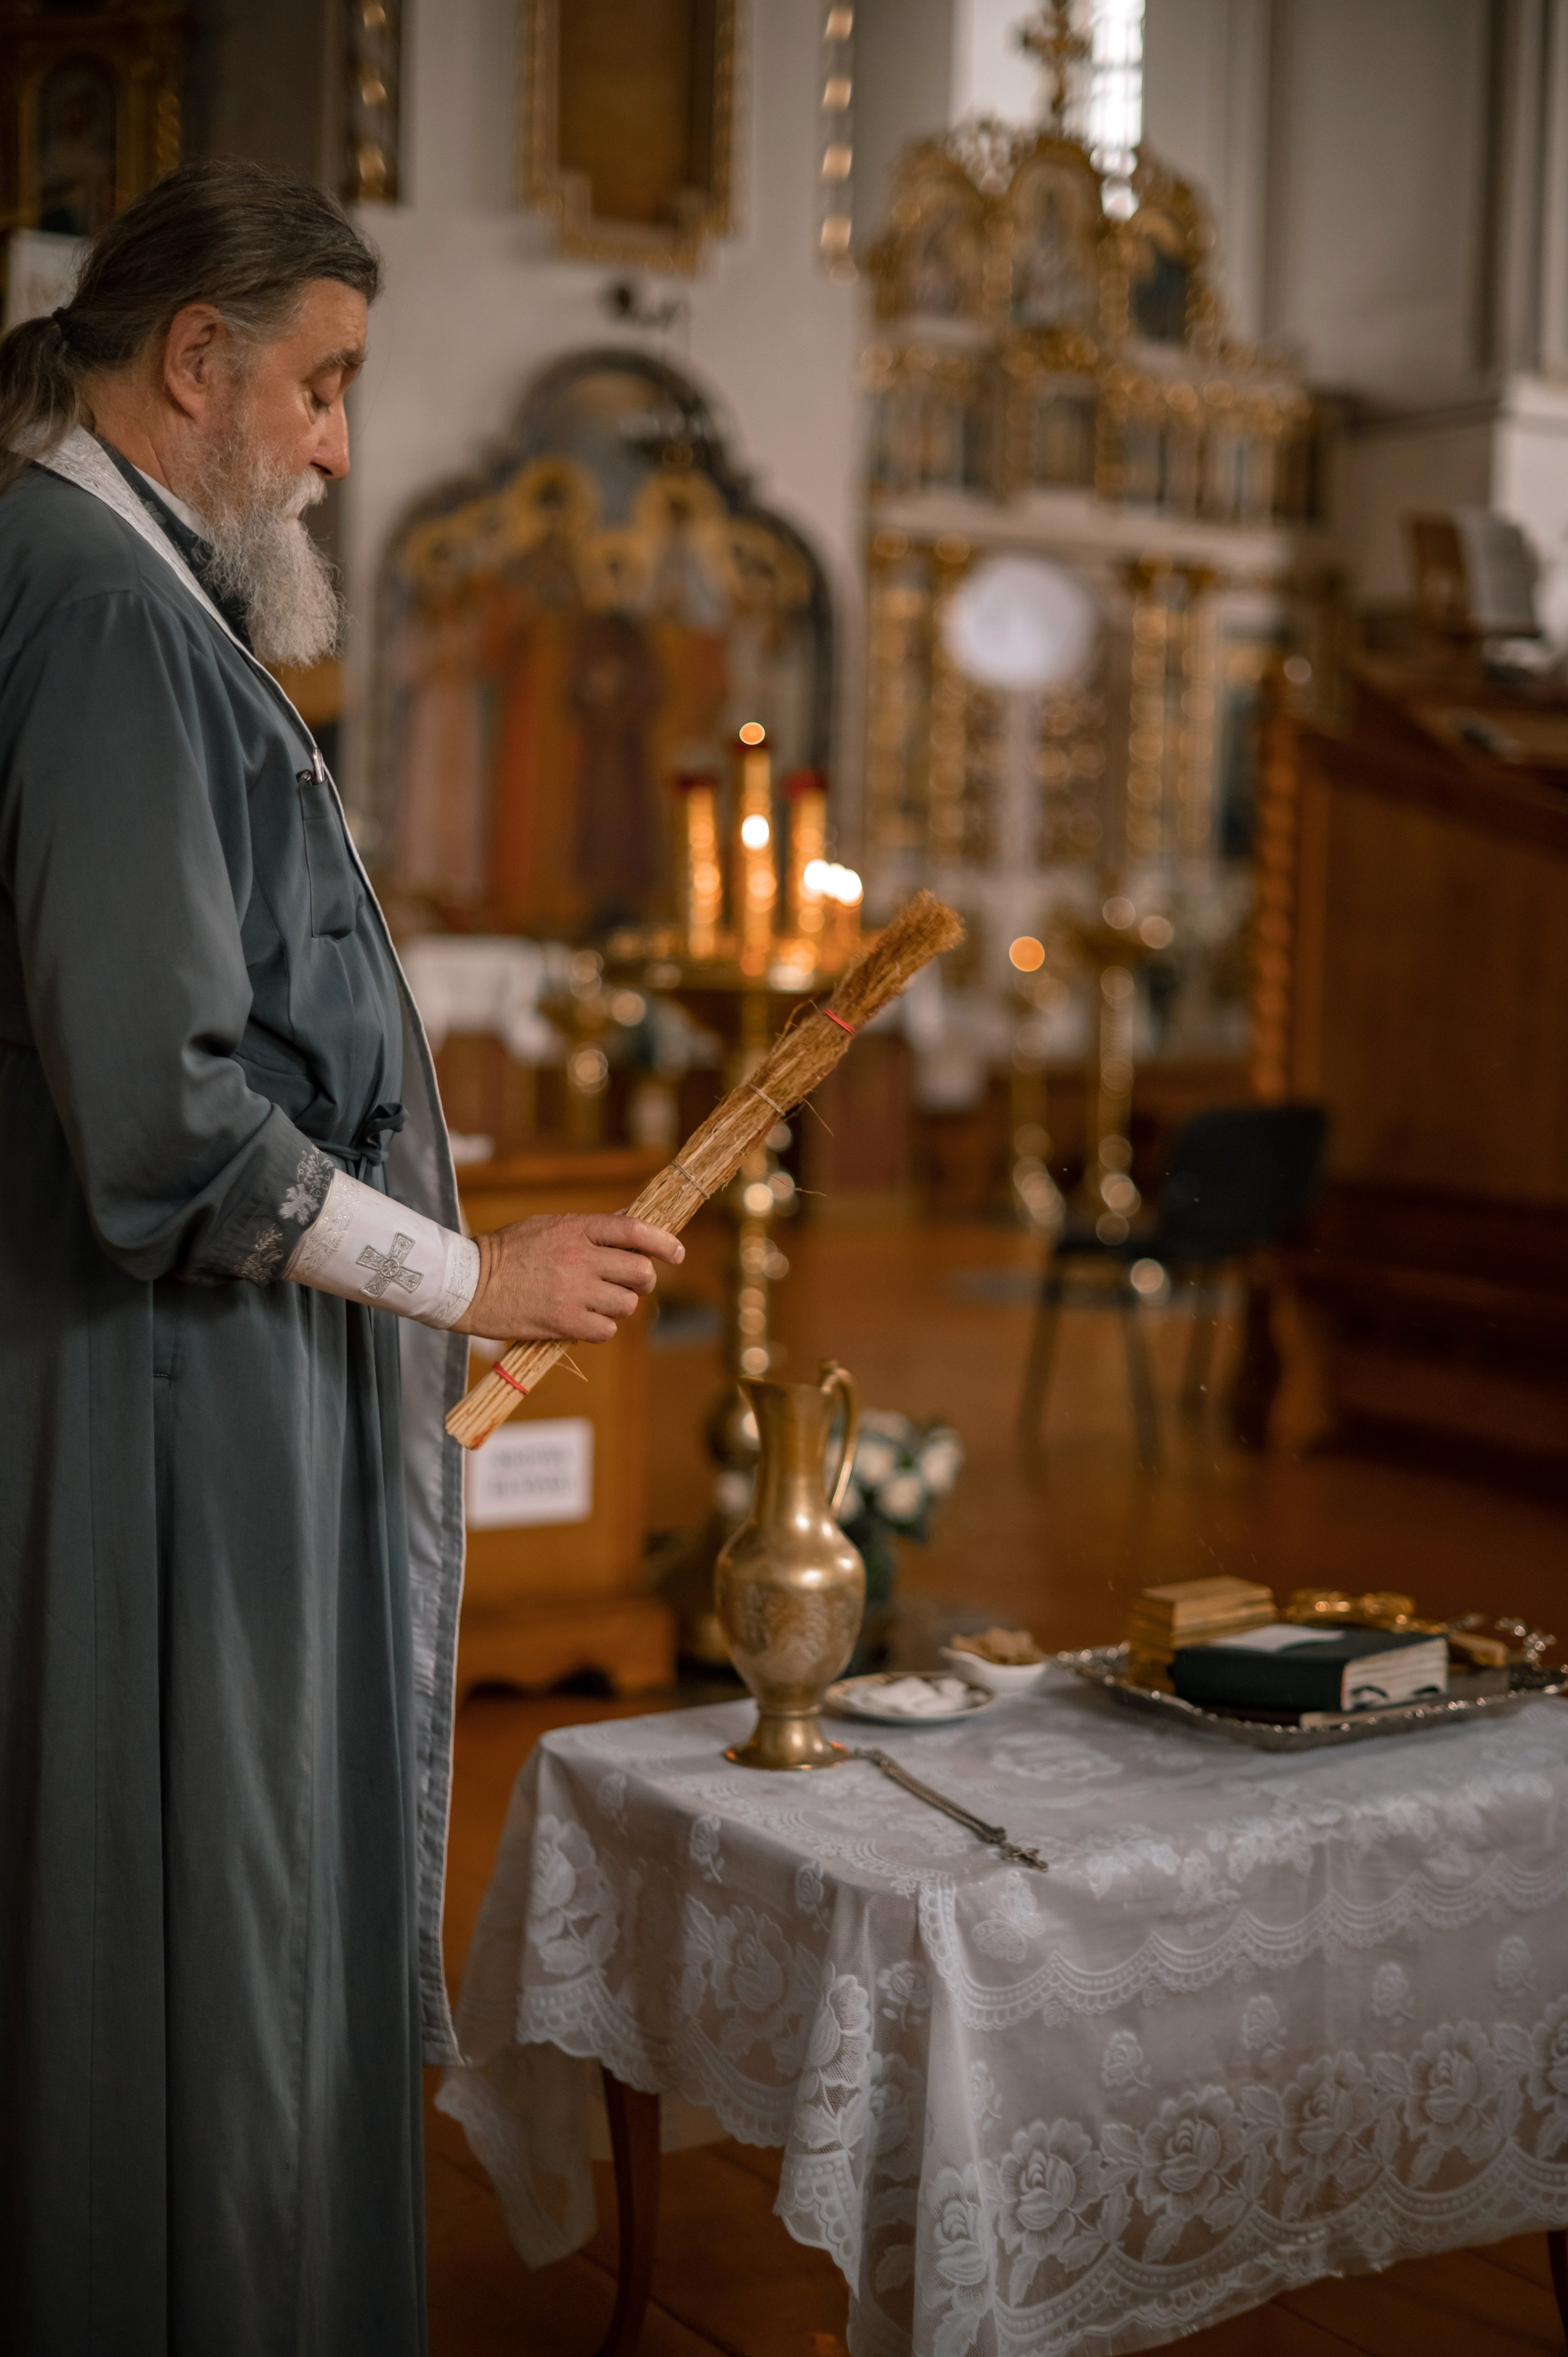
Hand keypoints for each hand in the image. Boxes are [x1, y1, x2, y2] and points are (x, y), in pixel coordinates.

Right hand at [452, 1212, 683, 1343]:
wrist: (467, 1283)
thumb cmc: (506, 1252)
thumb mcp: (548, 1226)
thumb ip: (589, 1227)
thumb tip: (628, 1222)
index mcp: (577, 1228)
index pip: (635, 1230)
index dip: (663, 1242)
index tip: (677, 1253)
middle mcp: (581, 1258)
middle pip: (640, 1272)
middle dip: (643, 1281)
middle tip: (630, 1286)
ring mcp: (574, 1291)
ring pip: (627, 1305)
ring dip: (619, 1307)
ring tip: (597, 1305)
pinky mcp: (564, 1322)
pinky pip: (606, 1331)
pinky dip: (600, 1330)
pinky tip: (582, 1324)